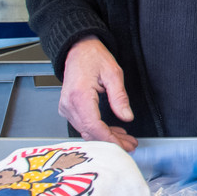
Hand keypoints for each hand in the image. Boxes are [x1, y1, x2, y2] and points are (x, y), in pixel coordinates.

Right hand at [60, 37, 136, 151]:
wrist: (78, 50)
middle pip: (90, 133)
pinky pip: (83, 125)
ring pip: (86, 131)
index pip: (94, 127)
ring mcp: (66, 107)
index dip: (110, 139)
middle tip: (130, 145)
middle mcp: (69, 104)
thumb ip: (120, 97)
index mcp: (79, 96)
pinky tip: (112, 131)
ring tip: (125, 139)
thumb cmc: (93, 57)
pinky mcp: (68, 108)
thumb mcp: (113, 73)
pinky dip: (98, 130)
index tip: (124, 145)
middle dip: (111, 142)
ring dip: (106, 137)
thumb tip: (127, 116)